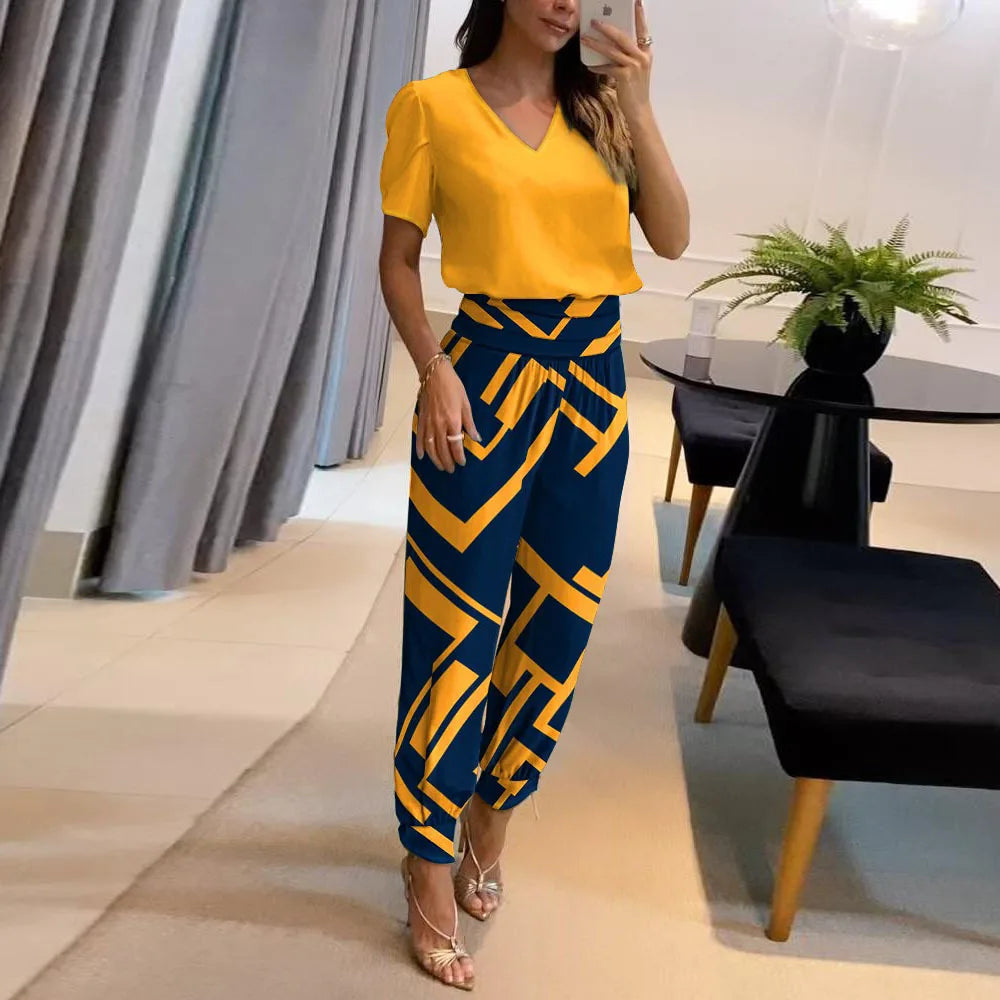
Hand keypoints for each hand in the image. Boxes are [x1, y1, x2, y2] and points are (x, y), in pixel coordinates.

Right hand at [416, 361, 480, 472]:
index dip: (459, 456)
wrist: (434, 374)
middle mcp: (439, 425)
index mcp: (452, 421)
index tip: (462, 462)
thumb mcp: (466, 404)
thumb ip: (470, 423)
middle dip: (447, 462)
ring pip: (430, 447)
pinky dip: (421, 448)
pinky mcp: (422, 419)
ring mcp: (428, 423)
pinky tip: (422, 457)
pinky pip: (420, 437)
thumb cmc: (453, 386)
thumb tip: (476, 438)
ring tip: (440, 466)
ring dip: (435, 459)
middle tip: (451, 469)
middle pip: (442, 449)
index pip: (455, 445)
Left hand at [580, 0, 652, 121]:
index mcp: (646, 52)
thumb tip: (611, 45)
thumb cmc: (635, 89)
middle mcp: (642, 57)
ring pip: (612, 50)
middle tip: (593, 21)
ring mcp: (634, 66)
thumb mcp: (636, 69)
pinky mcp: (625, 76)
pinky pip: (607, 67)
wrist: (639, 110)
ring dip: (596, 44)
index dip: (639, 14)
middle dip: (607, 27)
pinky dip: (597, 66)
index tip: (636, 1)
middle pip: (622, 36)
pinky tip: (589, 65)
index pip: (642, 29)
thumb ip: (629, 56)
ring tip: (584, 39)